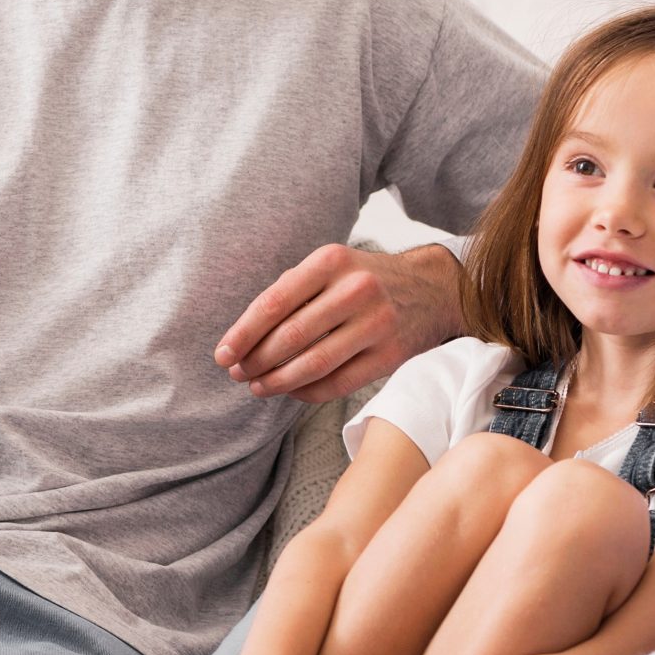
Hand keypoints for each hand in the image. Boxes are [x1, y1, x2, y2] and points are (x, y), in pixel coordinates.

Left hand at [215, 243, 466, 405]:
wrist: (433, 288)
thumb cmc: (365, 280)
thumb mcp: (331, 267)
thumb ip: (290, 292)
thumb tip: (242, 337)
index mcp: (331, 261)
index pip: (274, 302)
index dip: (243, 333)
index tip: (222, 354)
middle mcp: (356, 290)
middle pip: (291, 336)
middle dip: (256, 361)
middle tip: (236, 373)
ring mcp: (377, 323)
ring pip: (314, 364)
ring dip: (278, 382)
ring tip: (257, 387)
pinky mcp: (391, 355)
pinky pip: (339, 383)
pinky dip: (307, 392)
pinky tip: (291, 391)